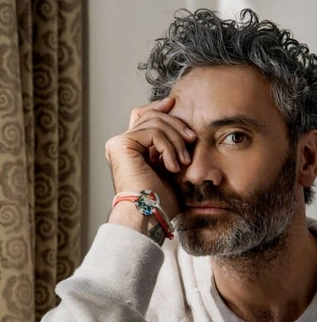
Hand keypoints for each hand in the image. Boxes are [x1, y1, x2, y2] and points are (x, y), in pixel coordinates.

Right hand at [105, 97, 195, 222]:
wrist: (148, 216)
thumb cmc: (161, 203)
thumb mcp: (171, 170)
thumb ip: (171, 149)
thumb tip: (185, 131)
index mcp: (130, 150)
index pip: (144, 117)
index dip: (160, 108)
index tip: (176, 104)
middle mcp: (120, 144)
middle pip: (151, 116)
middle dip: (176, 125)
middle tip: (192, 139)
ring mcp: (119, 144)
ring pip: (155, 122)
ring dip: (176, 140)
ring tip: (183, 162)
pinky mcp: (121, 145)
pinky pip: (153, 131)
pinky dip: (168, 146)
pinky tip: (172, 166)